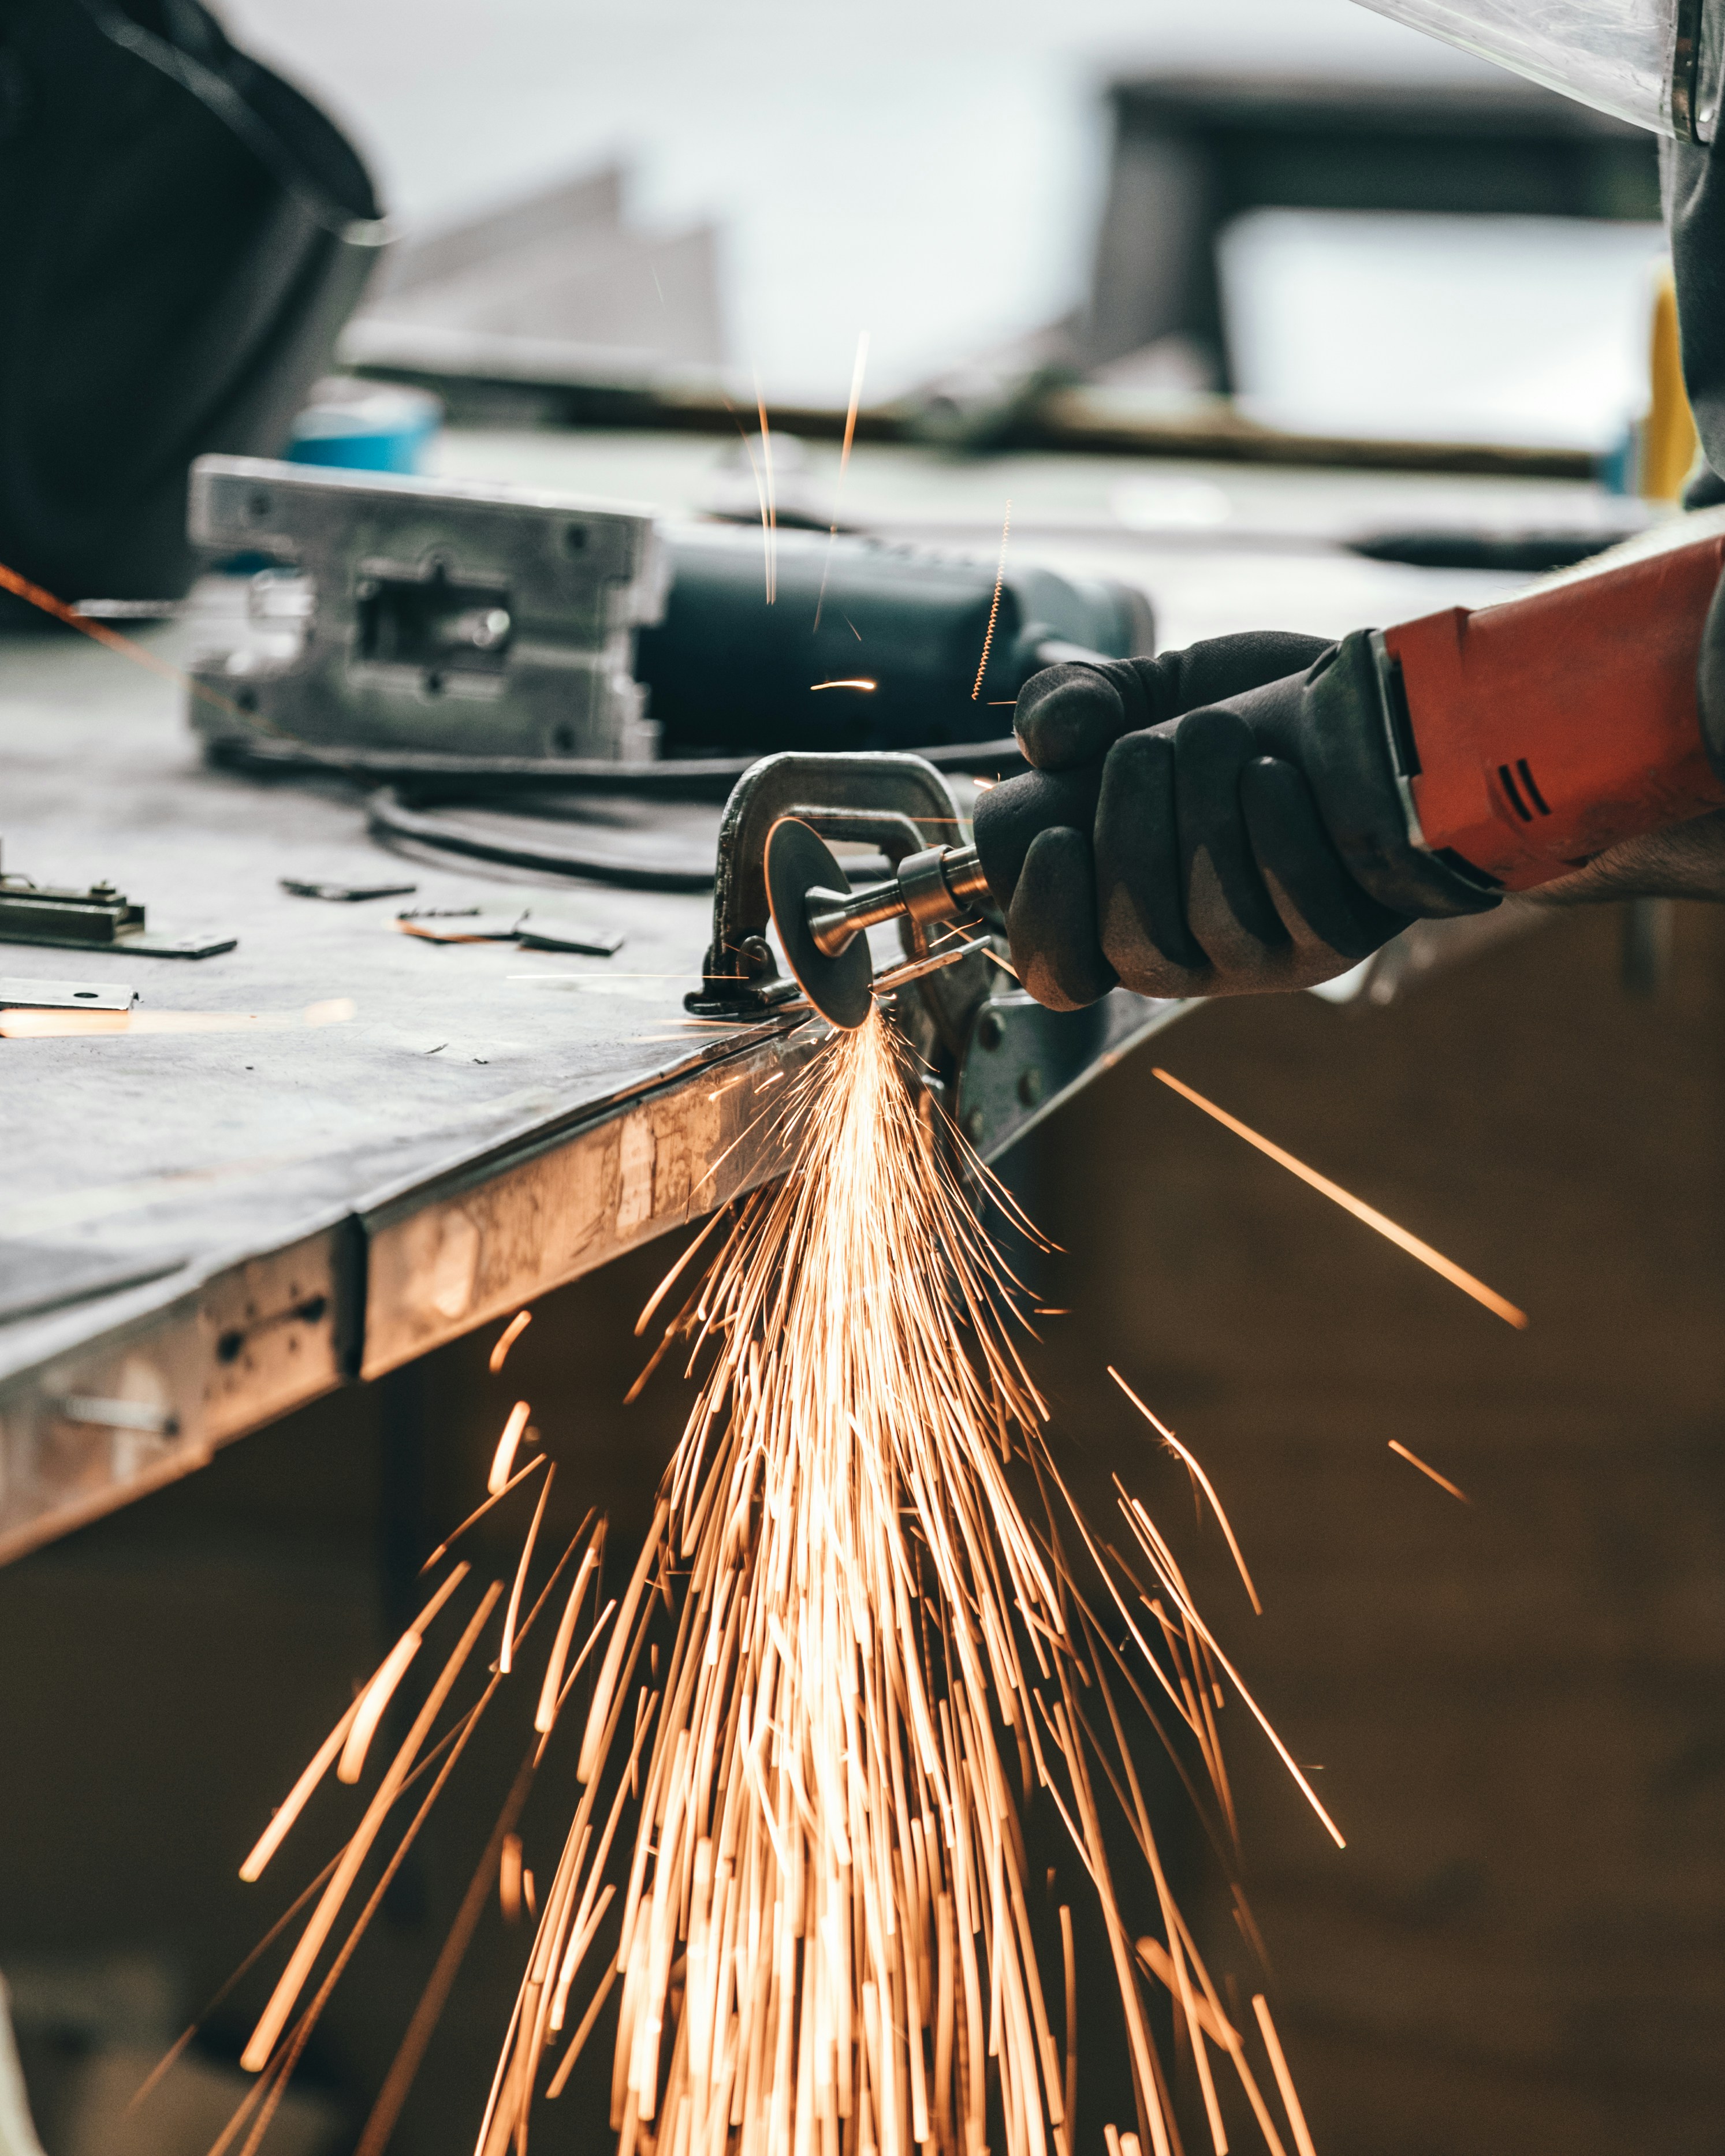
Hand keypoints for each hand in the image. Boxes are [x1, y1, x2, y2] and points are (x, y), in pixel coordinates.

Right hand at [974, 633, 1488, 1009]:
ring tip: (1216, 733)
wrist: (1362, 697)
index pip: (1058, 977)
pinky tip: (1275, 771)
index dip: (1044, 922)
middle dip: (1130, 834)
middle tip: (1146, 747)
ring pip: (1215, 922)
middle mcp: (1185, 955)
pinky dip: (1277, 825)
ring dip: (1205, 810)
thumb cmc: (1239, 710)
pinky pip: (1297, 905)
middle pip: (1134, 947)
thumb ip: (1065, 705)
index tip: (1056, 837)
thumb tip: (1047, 743)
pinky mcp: (1339, 938)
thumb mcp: (1138, 692)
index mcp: (1113, 912)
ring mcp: (1264, 958)